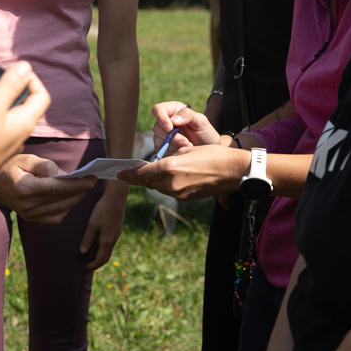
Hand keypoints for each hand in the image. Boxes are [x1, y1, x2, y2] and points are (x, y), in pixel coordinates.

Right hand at [0, 155, 96, 223]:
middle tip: (91, 180)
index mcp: (25, 187)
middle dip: (80, 190)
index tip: (91, 179)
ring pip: (61, 209)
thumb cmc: (8, 167)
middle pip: (61, 199)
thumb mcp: (24, 158)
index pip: (57, 188)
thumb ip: (45, 166)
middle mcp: (27, 204)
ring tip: (81, 187)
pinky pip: (55, 218)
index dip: (77, 184)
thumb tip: (64, 174)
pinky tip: (68, 197)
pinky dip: (66, 208)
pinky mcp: (31, 219)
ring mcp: (29, 214)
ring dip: (75, 199)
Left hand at [80, 181, 127, 269]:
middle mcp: (113, 239)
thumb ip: (88, 238)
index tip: (86, 267)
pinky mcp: (117, 229)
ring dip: (101, 255)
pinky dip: (104, 247)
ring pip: (109, 250)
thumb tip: (83, 252)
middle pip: (106, 257)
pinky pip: (111, 243)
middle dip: (98, 262)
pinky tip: (98, 242)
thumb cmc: (103, 210)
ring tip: (92, 254)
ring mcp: (117, 234)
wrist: (116, 198)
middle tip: (88, 264)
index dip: (93, 265)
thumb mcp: (92, 224)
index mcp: (107, 240)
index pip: (101, 259)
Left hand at [118, 143, 249, 200]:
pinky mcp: (185, 198)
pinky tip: (164, 179)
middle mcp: (171, 184)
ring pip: (158, 187)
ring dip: (151, 181)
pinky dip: (164, 185)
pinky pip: (169, 191)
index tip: (119, 174)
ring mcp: (179, 194)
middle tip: (126, 175)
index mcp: (169, 168)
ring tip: (144, 176)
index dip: (128, 174)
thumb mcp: (184, 151)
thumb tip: (155, 167)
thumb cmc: (209, 154)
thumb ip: (166, 160)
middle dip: (136, 178)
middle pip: (147, 182)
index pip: (141, 173)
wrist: (231, 171)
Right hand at [150, 102, 221, 147]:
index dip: (161, 118)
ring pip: (158, 141)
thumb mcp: (201, 121)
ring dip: (174, 146)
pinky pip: (161, 152)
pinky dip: (172, 153)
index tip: (170, 128)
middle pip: (157, 127)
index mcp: (173, 110)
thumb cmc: (205, 133)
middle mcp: (165, 122)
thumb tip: (173, 120)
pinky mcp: (162, 148)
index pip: (158, 109)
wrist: (207, 149)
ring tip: (188, 146)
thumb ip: (188, 115)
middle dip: (172, 137)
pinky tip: (182, 152)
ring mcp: (162, 136)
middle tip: (186, 142)